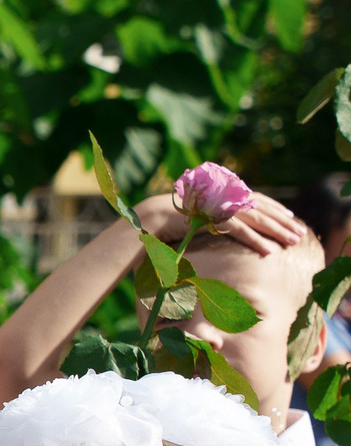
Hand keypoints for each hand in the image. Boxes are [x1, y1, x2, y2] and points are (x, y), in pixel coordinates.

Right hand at [135, 190, 306, 255]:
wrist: (146, 221)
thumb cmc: (168, 226)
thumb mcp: (196, 221)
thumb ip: (214, 221)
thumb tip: (225, 228)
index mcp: (220, 195)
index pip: (254, 199)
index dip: (273, 207)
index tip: (288, 216)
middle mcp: (221, 197)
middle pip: (260, 208)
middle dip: (281, 221)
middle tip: (299, 232)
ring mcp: (216, 206)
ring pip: (255, 218)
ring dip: (275, 231)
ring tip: (292, 242)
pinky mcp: (210, 218)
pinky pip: (239, 229)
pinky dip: (255, 240)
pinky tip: (269, 250)